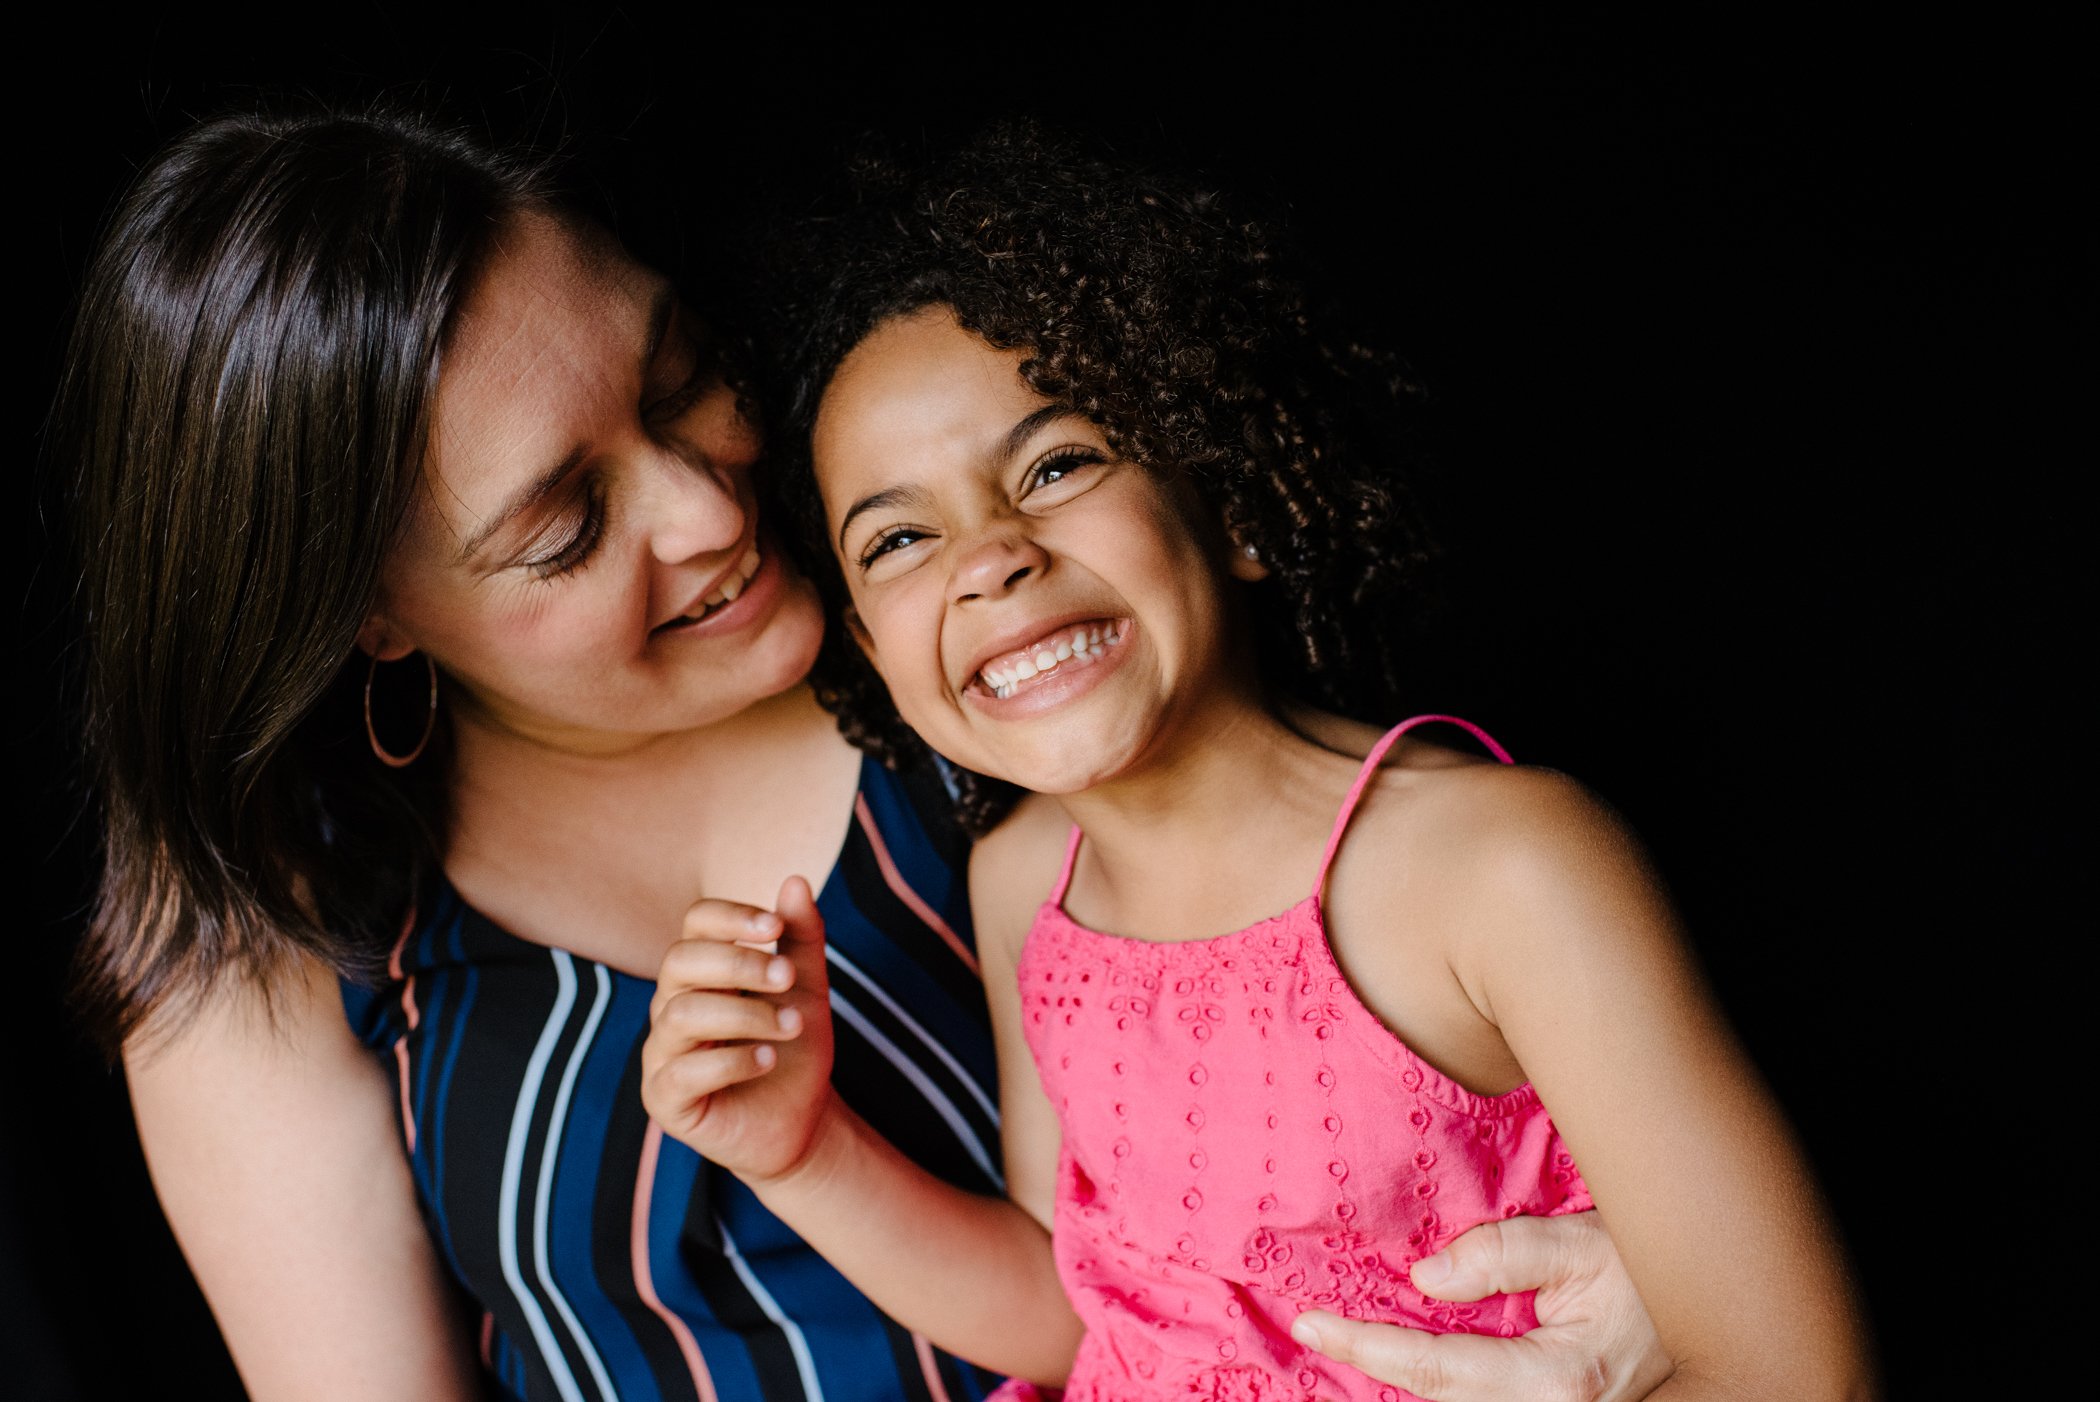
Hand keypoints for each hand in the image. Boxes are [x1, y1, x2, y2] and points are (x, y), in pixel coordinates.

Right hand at [641, 877, 836, 1183]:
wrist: (802, 1121)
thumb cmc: (794, 1049)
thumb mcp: (807, 988)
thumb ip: (801, 938)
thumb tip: (794, 880)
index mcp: (701, 972)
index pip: (695, 923)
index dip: (730, 917)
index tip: (775, 926)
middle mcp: (671, 1005)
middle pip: (679, 961)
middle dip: (738, 963)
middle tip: (787, 977)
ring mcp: (661, 1053)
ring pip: (680, 1015)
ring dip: (745, 1014)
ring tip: (792, 1026)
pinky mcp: (664, 1099)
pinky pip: (681, 1072)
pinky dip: (732, 1061)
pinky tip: (768, 1059)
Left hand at [1290, 1211, 1670, 1401]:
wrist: (1720, 1309)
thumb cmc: (1653, 1268)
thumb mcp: (1582, 1244)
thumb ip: (1503, 1255)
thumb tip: (1425, 1277)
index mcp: (1556, 1379)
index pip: (1435, 1368)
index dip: (1367, 1345)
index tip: (1313, 1324)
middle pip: (1437, 1401)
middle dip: (1372, 1366)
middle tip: (1315, 1331)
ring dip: (1405, 1378)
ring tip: (1349, 1339)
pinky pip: (1480, 1401)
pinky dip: (1439, 1381)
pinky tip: (1408, 1354)